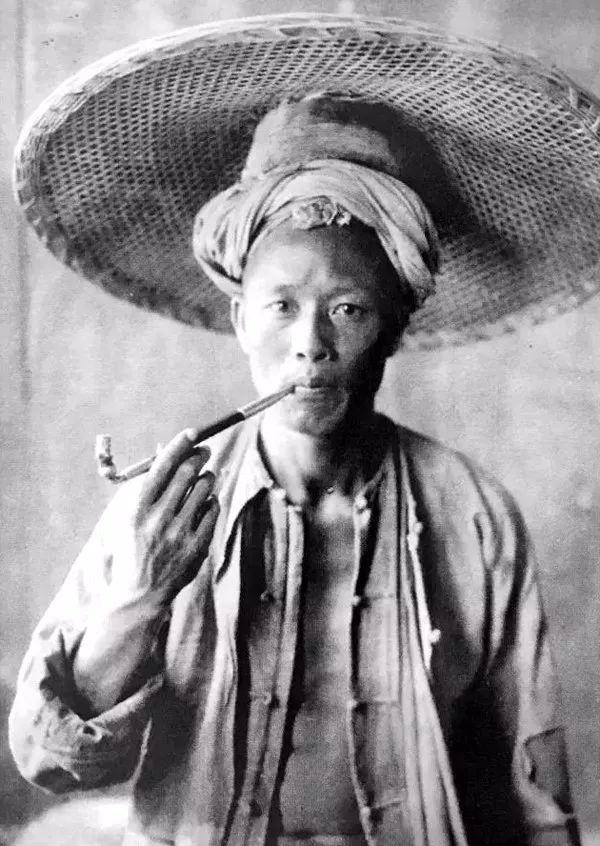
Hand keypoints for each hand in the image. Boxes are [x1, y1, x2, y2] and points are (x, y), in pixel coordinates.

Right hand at [110, 428, 218, 606]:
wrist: (139, 593)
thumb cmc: (133, 547)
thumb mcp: (129, 516)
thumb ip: (147, 485)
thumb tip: (165, 451)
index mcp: (137, 509)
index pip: (162, 467)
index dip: (179, 445)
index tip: (193, 432)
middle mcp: (158, 519)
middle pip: (186, 474)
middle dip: (199, 456)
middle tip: (204, 450)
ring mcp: (179, 533)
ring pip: (204, 489)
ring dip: (207, 477)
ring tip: (205, 477)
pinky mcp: (196, 546)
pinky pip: (212, 510)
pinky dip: (211, 501)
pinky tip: (206, 502)